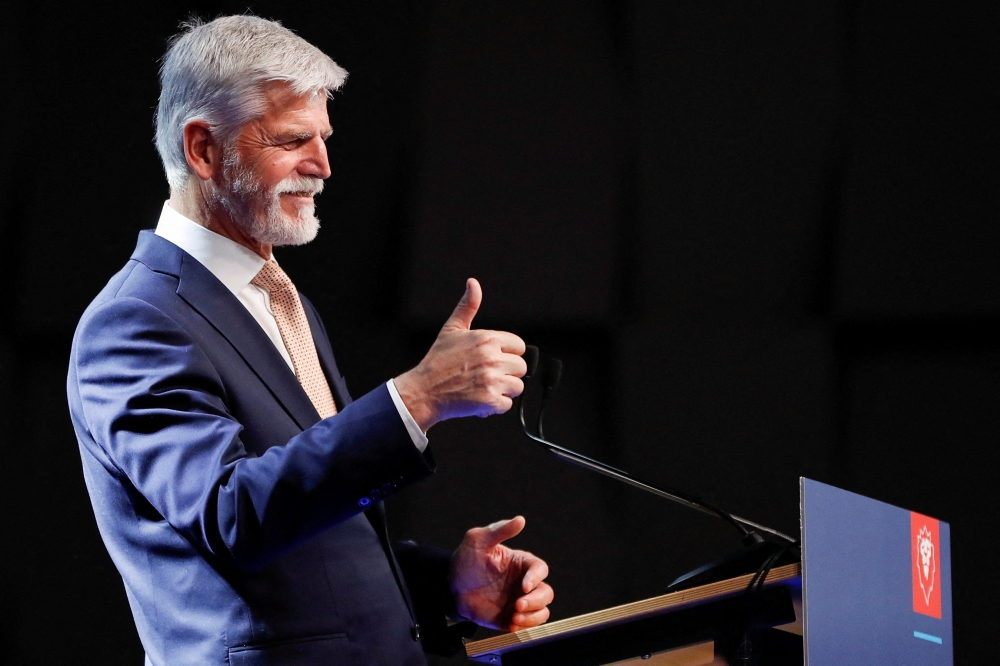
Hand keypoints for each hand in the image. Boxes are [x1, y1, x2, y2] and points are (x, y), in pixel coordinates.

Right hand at [394, 278, 526, 430]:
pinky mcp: (489, 400)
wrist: (423, 391)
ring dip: (502, 390)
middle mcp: (491, 358)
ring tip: (483, 387)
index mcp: (487, 339)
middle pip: (521, 368)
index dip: (507, 354)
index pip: (519, 346)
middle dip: (507, 373)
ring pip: (517, 387)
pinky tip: (479, 399)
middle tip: (485, 376)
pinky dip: (495, 406)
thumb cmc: (438, 361)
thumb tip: (473, 283)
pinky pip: (507, 404)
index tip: (492, 360)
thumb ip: (468, 306)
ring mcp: (491, 380)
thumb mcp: (452, 329)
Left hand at [450, 516, 553, 631]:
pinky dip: (524, 627)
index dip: (536, 578)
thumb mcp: (478, 540)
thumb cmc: (465, 560)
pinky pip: (528, 626)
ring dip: (533, 616)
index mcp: (521, 563)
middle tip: (517, 605)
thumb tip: (520, 520)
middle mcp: (524, 583)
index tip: (523, 586)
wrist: (450, 589)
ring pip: (542, 611)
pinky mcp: (512, 618)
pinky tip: (511, 624)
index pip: (540, 569)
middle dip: (536, 601)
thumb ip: (499, 530)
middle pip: (546, 593)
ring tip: (514, 617)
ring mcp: (519, 601)